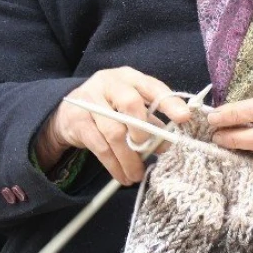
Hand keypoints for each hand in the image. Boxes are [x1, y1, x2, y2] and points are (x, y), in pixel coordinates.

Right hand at [37, 67, 191, 184]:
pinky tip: (121, 175)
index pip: (152, 86)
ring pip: (114, 132)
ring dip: (128, 158)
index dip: (169, 102)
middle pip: (130, 104)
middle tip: (147, 151)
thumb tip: (168, 145)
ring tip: (136, 175)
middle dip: (143, 131)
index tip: (184, 118)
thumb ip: (151, 123)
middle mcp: (109, 84)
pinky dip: (113, 165)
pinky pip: (99, 147)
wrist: (68, 112)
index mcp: (129, 78)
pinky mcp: (77, 121)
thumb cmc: (109, 108)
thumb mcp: (131, 109)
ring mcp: (89, 101)